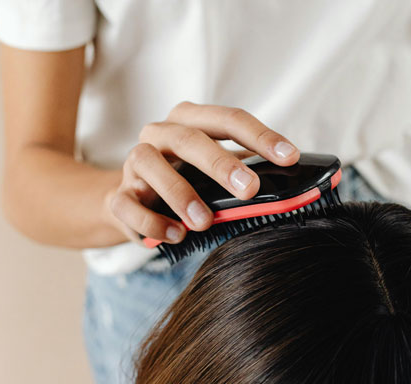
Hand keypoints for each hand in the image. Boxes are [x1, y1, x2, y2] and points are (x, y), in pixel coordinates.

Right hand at [102, 101, 300, 245]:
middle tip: (249, 189)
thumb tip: (292, 190)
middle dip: (221, 164)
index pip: (227, 120)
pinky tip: (176, 235)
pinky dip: (152, 222)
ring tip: (205, 222)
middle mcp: (159, 135)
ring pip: (151, 165)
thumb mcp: (214, 175)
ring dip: (180, 194)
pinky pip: (129, 205)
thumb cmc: (185, 184)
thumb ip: (245, 174)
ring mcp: (134, 164)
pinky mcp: (118, 196)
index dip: (260, 137)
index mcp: (189, 122)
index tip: (290, 157)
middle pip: (189, 138)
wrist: (131, 204)